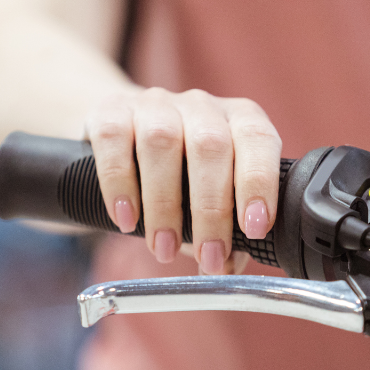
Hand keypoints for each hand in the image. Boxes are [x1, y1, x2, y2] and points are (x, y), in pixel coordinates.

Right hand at [86, 87, 281, 273]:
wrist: (119, 134)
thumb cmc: (178, 172)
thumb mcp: (207, 195)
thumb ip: (223, 229)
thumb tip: (227, 265)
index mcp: (238, 120)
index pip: (257, 139)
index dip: (258, 182)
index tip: (253, 229)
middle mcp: (200, 106)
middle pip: (210, 146)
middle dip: (210, 210)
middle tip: (207, 257)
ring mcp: (154, 104)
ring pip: (161, 143)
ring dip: (164, 204)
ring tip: (163, 248)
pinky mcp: (110, 110)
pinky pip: (114, 140)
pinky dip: (119, 184)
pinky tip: (125, 219)